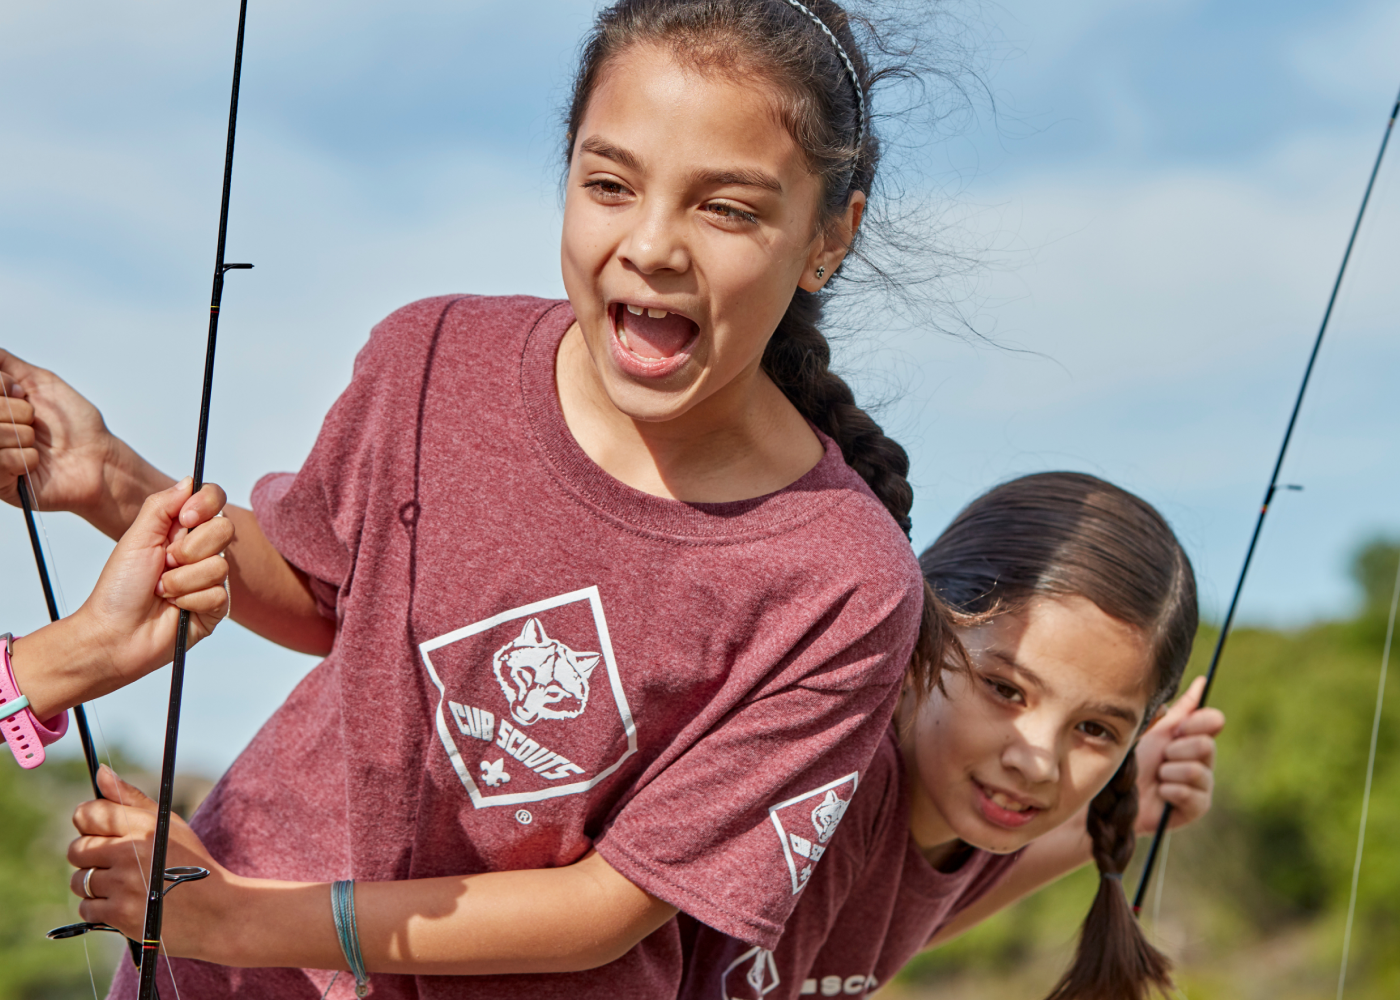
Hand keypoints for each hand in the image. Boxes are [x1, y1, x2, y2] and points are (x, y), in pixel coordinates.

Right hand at [0, 350, 173, 536]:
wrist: (99, 459)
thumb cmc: (74, 423)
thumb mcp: (41, 382)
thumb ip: (6, 364)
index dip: (3, 386)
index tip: (23, 393)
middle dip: (16, 411)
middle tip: (35, 421)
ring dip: (23, 435)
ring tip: (39, 442)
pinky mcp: (0, 483)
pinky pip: (0, 461)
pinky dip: (27, 458)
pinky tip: (39, 461)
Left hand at [10, 478, 233, 716]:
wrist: (114, 635)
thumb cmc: (119, 589)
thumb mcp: (136, 538)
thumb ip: (163, 504)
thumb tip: (191, 480)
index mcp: (181, 530)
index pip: (213, 500)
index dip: (206, 504)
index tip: (185, 518)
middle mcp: (200, 552)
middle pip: (224, 529)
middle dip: (189, 549)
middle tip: (164, 563)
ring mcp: (210, 579)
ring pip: (220, 565)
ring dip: (182, 580)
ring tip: (163, 591)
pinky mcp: (216, 607)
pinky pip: (219, 593)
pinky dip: (189, 601)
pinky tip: (175, 608)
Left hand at [68, 766, 233, 960]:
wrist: (216, 910)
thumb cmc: (191, 862)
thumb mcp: (169, 824)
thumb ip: (130, 798)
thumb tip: (100, 772)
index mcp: (143, 825)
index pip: (87, 814)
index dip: (90, 823)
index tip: (102, 832)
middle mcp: (130, 852)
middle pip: (76, 849)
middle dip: (89, 856)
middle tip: (114, 862)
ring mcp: (123, 884)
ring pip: (79, 880)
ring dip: (93, 884)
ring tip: (121, 884)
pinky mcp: (120, 914)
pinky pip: (86, 907)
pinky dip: (99, 907)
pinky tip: (123, 902)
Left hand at [1133, 676, 1225, 833]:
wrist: (1113, 794)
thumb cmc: (1130, 758)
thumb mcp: (1151, 728)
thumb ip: (1178, 709)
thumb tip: (1202, 681)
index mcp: (1191, 735)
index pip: (1214, 720)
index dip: (1199, 722)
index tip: (1179, 728)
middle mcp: (1201, 758)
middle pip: (1207, 745)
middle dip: (1177, 750)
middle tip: (1162, 756)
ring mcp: (1201, 784)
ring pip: (1198, 772)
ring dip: (1170, 772)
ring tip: (1156, 775)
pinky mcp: (1196, 807)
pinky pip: (1193, 796)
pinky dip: (1170, 790)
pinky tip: (1160, 792)